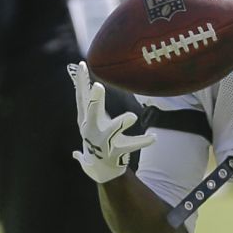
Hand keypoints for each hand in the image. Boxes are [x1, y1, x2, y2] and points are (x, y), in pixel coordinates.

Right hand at [68, 61, 155, 183]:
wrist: (99, 168)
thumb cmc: (96, 136)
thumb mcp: (89, 118)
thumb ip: (87, 99)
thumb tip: (79, 73)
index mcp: (85, 119)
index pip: (82, 97)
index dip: (81, 82)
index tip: (83, 65)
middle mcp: (92, 129)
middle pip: (92, 112)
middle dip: (95, 101)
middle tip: (98, 86)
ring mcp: (103, 142)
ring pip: (112, 132)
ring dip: (120, 124)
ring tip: (132, 117)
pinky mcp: (116, 152)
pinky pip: (131, 146)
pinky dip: (143, 142)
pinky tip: (154, 138)